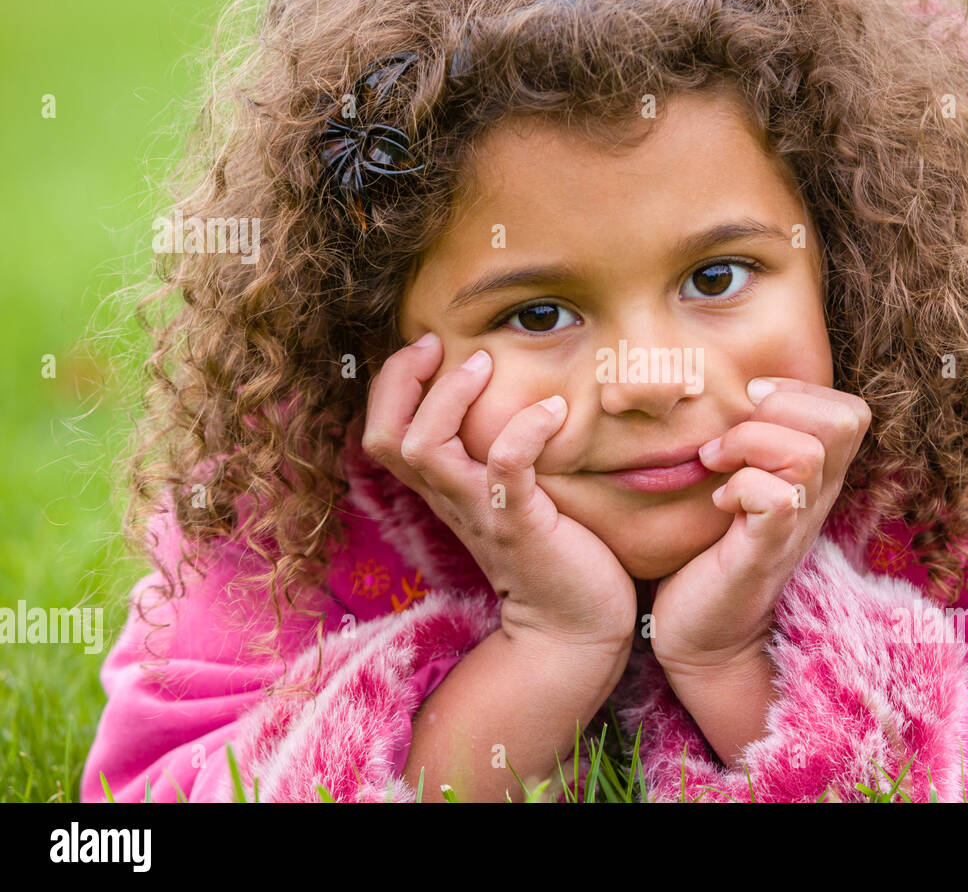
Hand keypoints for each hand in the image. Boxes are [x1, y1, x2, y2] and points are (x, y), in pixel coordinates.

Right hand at [362, 334, 637, 649]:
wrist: (574, 631)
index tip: (429, 346)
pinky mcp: (520, 525)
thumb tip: (515, 396)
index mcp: (443, 490)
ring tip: (486, 365)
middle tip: (440, 345)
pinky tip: (555, 411)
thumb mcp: (513, 497)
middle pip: (385, 436)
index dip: (392, 383)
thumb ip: (498, 457)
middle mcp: (450, 500)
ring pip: (424, 450)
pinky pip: (507, 467)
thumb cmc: (553, 555)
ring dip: (451, 397)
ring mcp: (480, 513)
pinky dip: (526, 429)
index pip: (383, 431)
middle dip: (402, 378)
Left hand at [649, 377, 871, 673]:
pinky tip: (718, 502)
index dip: (801, 390)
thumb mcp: (736, 485)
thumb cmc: (710, 553)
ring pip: (807, 454)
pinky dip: (739, 487)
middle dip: (781, 404)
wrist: (706, 635)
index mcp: (816, 476)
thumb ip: (745, 444)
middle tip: (732, 432)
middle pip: (845, 418)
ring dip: (749, 443)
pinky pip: (776, 499)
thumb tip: (712, 388)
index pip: (849, 409)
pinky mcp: (766, 553)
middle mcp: (818, 497)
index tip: (749, 406)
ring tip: (715, 464)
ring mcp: (797, 526)